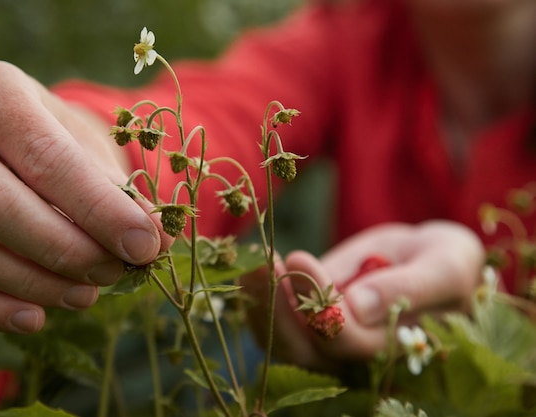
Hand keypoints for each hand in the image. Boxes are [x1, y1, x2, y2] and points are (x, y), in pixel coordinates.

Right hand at [0, 61, 172, 332]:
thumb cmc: (52, 138)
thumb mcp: (87, 145)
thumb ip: (117, 189)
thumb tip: (155, 241)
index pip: (46, 159)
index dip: (99, 210)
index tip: (144, 246)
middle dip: (66, 251)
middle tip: (115, 273)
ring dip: (33, 284)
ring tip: (86, 295)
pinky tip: (35, 318)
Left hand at [242, 221, 483, 369]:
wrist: (427, 257)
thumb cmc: (446, 261)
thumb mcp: (444, 265)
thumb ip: (409, 288)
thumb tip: (359, 306)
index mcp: (393, 348)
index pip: (347, 341)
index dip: (318, 305)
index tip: (300, 257)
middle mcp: (356, 356)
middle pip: (305, 350)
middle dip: (277, 307)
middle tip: (260, 264)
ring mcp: (329, 343)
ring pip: (284, 342)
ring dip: (261, 303)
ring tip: (249, 262)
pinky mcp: (311, 325)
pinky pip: (277, 326)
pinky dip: (259, 301)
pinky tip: (251, 270)